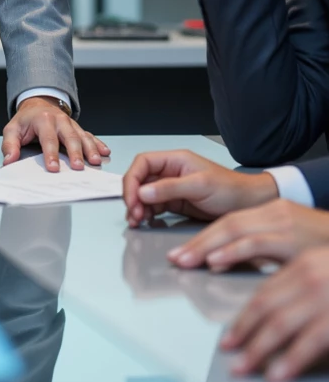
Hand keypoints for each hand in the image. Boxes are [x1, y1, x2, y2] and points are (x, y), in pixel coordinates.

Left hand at [1, 97, 109, 170]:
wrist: (38, 105)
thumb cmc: (26, 120)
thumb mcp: (12, 129)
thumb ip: (10, 145)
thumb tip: (9, 161)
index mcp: (43, 120)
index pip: (48, 139)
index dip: (50, 154)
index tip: (53, 168)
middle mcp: (59, 120)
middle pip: (69, 137)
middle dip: (75, 153)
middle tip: (78, 167)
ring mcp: (70, 124)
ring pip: (82, 136)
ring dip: (90, 149)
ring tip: (95, 161)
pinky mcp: (78, 128)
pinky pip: (90, 135)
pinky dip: (98, 144)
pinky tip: (105, 152)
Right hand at [123, 148, 276, 227]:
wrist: (250, 205)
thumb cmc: (230, 189)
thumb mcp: (200, 186)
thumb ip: (170, 188)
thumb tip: (142, 192)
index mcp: (175, 160)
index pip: (143, 163)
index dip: (132, 179)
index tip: (132, 198)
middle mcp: (171, 172)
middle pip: (140, 179)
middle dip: (132, 196)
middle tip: (134, 214)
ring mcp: (173, 188)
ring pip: (144, 194)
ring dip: (137, 207)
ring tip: (137, 221)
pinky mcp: (176, 203)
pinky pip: (154, 206)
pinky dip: (147, 214)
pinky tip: (146, 222)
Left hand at [166, 198, 328, 270]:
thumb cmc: (327, 246)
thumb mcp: (292, 243)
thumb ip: (264, 250)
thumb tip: (232, 262)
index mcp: (273, 211)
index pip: (230, 221)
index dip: (203, 237)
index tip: (183, 253)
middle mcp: (275, 213)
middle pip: (227, 224)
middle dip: (197, 243)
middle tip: (176, 259)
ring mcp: (284, 224)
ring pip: (236, 230)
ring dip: (206, 248)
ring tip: (186, 262)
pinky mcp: (293, 240)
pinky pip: (257, 243)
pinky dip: (232, 252)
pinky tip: (215, 262)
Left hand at [222, 246, 328, 380]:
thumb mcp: (326, 272)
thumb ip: (302, 288)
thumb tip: (273, 317)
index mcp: (304, 264)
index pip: (264, 293)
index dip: (244, 317)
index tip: (230, 335)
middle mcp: (310, 276)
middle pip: (265, 309)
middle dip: (244, 335)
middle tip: (230, 356)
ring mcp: (325, 296)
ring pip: (280, 326)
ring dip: (258, 351)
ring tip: (244, 369)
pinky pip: (309, 342)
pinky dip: (290, 360)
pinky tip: (277, 375)